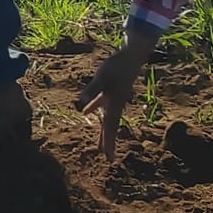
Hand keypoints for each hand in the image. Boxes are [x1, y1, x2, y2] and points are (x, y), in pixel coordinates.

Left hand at [75, 32, 155, 158]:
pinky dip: (94, 108)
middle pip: (111, 126)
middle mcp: (116, 104)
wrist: (131, 55)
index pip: (110, 127)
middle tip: (108, 157)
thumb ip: (92, 90)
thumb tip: (81, 104)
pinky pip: (101, 103)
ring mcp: (114, 97)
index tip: (109, 157)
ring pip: (107, 117)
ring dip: (103, 129)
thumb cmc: (117, 66)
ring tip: (100, 143)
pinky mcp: (111, 89)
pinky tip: (85, 112)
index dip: (109, 142)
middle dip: (108, 141)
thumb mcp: (102, 78)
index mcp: (115, 104)